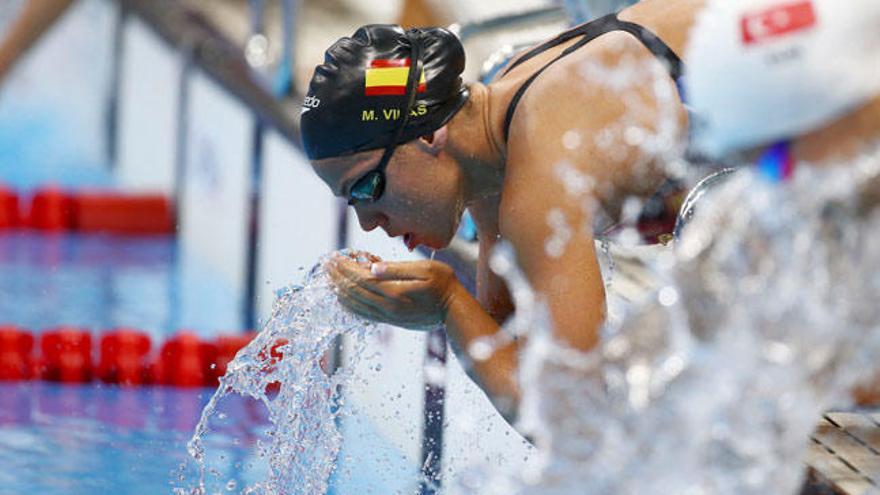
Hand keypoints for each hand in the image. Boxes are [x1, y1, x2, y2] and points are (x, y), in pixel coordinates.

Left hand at [326, 256, 459, 329]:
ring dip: (340, 291)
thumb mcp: (425, 269)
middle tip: (326, 264)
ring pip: (356, 305)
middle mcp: (388, 307)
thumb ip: (398, 269)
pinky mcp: (391, 321)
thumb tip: (373, 267)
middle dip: (338, 277)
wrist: (455, 312)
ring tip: (329, 279)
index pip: (361, 279)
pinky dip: (350, 305)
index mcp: (394, 292)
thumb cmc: (444, 284)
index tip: (334, 257)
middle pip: (354, 292)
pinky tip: (343, 298)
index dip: (345, 268)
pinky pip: (363, 314)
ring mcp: (388, 317)